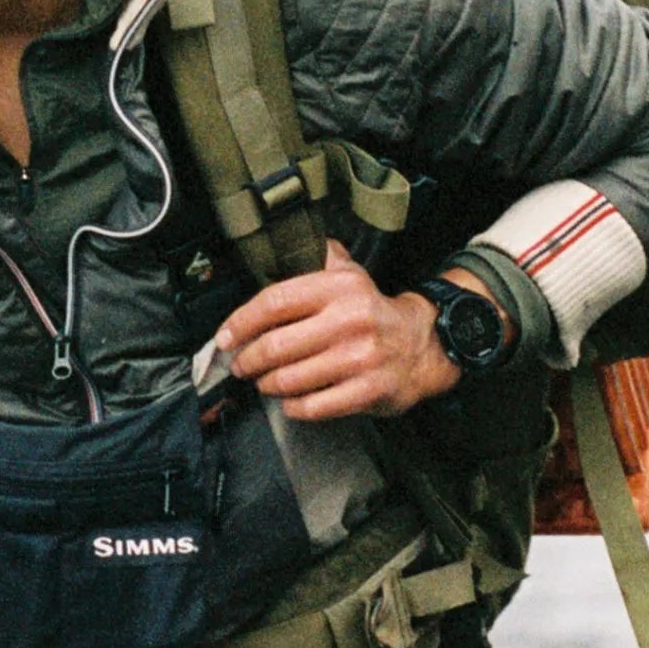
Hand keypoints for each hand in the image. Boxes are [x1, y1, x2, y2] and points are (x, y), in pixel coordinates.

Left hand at [215, 241, 495, 421]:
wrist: (422, 345)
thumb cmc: (373, 312)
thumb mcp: (350, 274)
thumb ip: (316, 257)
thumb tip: (278, 241)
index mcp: (339, 288)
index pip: (274, 302)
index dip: (241, 322)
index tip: (225, 337)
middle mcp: (350, 320)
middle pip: (276, 346)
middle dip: (248, 360)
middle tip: (241, 365)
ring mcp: (360, 358)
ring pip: (290, 379)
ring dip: (267, 384)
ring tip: (264, 381)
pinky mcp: (369, 391)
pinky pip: (314, 406)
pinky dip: (293, 406)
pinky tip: (290, 400)